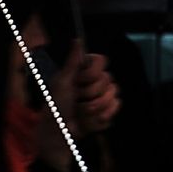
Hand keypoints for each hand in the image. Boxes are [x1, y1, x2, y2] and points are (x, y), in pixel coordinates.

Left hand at [38, 42, 120, 169]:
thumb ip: (72, 61)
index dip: (92, 73)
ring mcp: (102, 96)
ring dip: (93, 107)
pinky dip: (101, 116)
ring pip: (113, 94)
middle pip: (108, 80)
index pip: (102, 61)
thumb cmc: (56, 105)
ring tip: (80, 112)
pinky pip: (116, 107)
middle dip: (90, 93)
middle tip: (76, 99)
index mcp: (83, 71)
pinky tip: (90, 119)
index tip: (79, 80)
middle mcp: (94, 81)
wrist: (59, 132)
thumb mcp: (62, 81)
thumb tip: (78, 39)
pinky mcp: (107, 110)